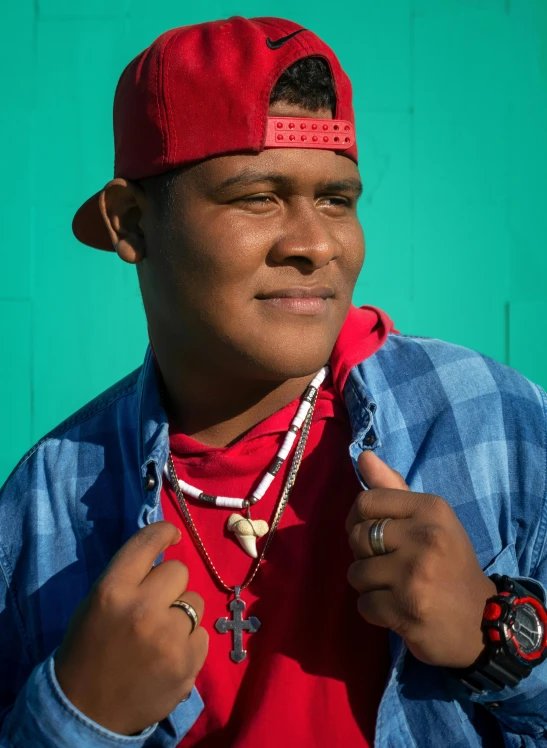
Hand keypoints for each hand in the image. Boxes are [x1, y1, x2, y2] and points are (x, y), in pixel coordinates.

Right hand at [55, 522, 207, 735]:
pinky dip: (189, 642)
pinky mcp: (189, 663)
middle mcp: (143, 609)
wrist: (86, 712)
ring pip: (195, 601)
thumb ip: (128, 578)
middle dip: (169, 585)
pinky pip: (202, 634)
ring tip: (162, 634)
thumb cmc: (87, 650)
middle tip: (155, 605)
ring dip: (182, 613)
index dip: (164, 532)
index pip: (147, 543)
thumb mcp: (95, 604)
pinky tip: (169, 656)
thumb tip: (163, 554)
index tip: (172, 535)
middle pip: (179, 570)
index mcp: (112, 591)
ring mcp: (170, 638)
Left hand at [346, 451, 495, 668]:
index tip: (374, 535)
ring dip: (368, 585)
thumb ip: (393, 488)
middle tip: (390, 566)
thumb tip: (363, 456)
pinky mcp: (406, 609)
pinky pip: (363, 604)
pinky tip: (398, 609)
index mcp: (431, 509)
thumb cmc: (449, 563)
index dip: (358, 520)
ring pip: (356, 573)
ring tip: (395, 588)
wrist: (484, 621)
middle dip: (364, 555)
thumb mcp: (430, 520)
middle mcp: (425, 537)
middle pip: (357, 537)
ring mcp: (415, 575)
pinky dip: (375, 610)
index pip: (365, 502)